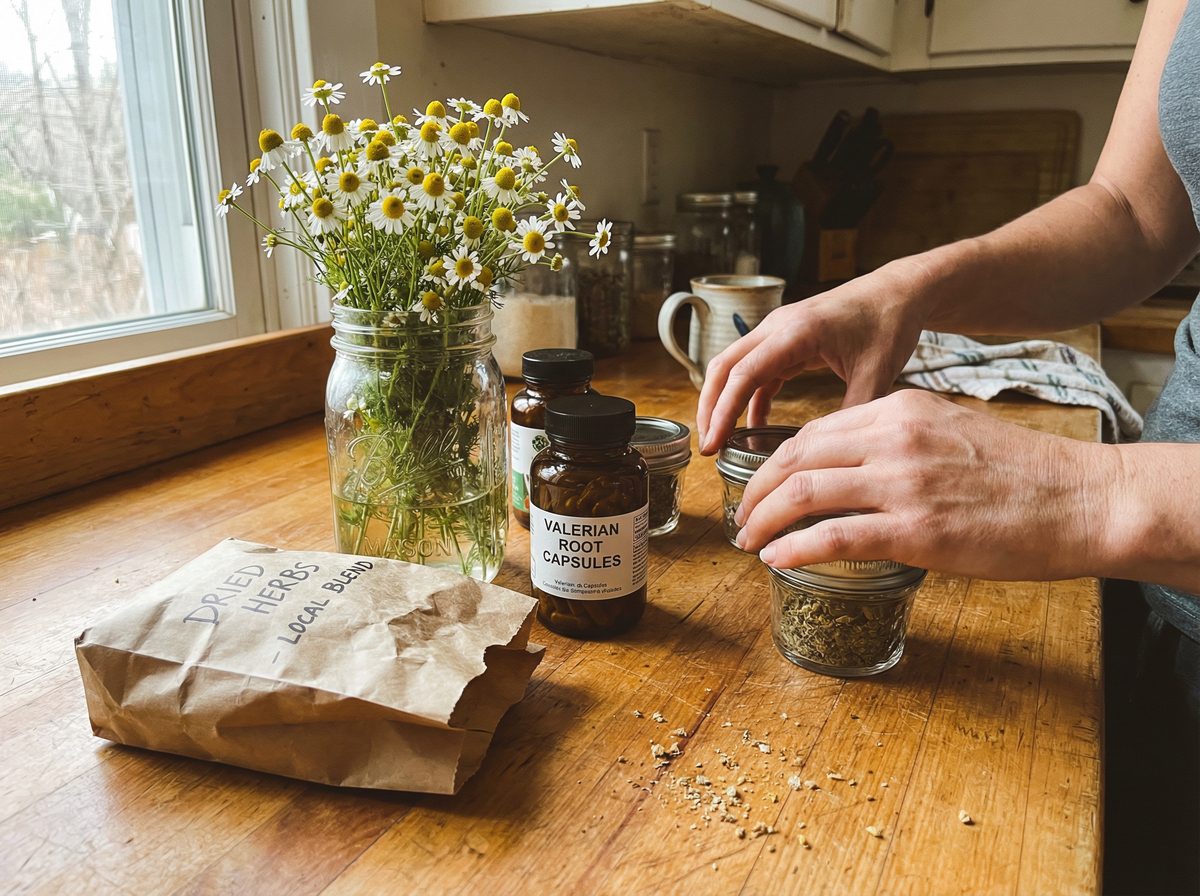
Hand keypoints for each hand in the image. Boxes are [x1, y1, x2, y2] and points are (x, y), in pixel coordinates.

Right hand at [696, 262, 929, 454]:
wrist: (899, 292)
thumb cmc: (889, 323)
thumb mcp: (876, 373)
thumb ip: (852, 413)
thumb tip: (831, 454)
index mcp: (796, 331)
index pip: (743, 374)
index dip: (722, 412)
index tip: (712, 443)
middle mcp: (778, 326)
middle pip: (723, 367)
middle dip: (709, 408)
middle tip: (705, 447)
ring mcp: (778, 332)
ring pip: (735, 368)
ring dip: (724, 402)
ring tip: (721, 440)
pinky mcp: (786, 341)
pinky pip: (756, 371)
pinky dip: (750, 398)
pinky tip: (755, 426)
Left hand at [733, 389, 1115, 582]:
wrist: (1081, 499)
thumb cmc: (1021, 473)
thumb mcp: (949, 431)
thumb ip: (897, 441)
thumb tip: (851, 467)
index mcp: (899, 409)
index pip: (814, 432)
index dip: (775, 462)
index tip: (761, 486)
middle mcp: (892, 438)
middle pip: (795, 458)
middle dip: (757, 490)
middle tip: (742, 516)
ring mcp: (901, 483)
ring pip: (802, 494)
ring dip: (763, 520)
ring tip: (749, 540)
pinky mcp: (915, 530)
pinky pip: (831, 536)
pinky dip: (793, 549)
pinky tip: (777, 559)